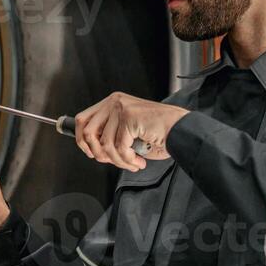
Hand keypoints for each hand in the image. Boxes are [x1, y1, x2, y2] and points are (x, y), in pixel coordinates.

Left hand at [74, 92, 188, 171]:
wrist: (182, 130)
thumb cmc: (161, 133)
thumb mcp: (128, 132)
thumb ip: (111, 136)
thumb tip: (96, 151)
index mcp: (113, 103)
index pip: (83, 120)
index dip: (84, 141)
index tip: (94, 153)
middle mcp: (114, 102)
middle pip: (87, 131)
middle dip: (97, 153)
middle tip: (113, 161)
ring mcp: (121, 108)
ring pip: (105, 144)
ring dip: (119, 161)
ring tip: (132, 163)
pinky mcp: (129, 117)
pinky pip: (119, 148)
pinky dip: (128, 160)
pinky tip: (139, 161)